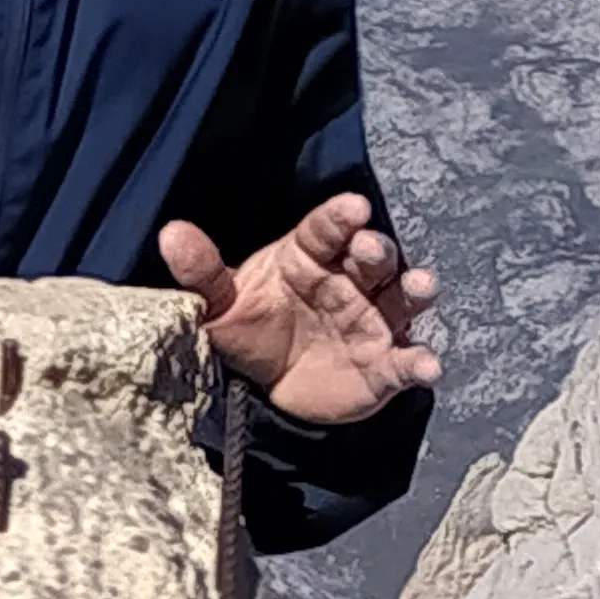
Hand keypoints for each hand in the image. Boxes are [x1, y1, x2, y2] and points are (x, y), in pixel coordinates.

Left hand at [160, 189, 444, 426]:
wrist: (270, 391)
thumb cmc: (252, 329)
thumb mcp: (222, 304)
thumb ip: (202, 272)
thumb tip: (170, 233)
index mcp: (309, 257)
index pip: (326, 230)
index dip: (340, 218)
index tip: (353, 207)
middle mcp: (349, 282)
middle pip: (371, 257)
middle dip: (376, 250)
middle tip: (369, 249)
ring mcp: (373, 321)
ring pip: (401, 299)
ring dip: (415, 290)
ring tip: (421, 286)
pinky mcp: (385, 365)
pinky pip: (406, 362)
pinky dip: (422, 363)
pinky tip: (428, 367)